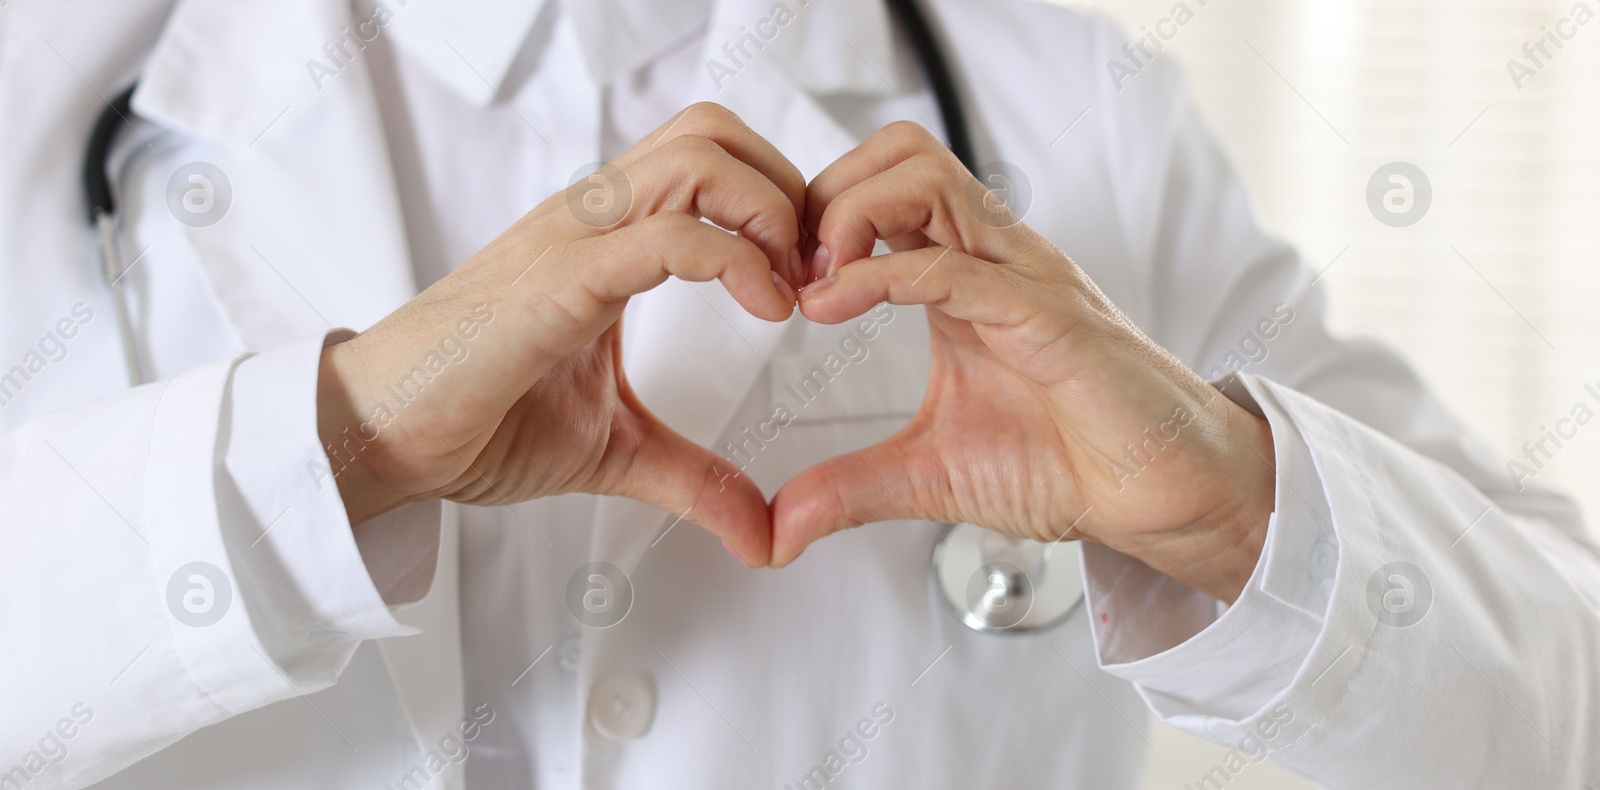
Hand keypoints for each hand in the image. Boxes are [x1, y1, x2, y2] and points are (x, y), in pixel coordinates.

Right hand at [316, 103, 805, 567]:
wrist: (377, 437)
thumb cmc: (476, 422)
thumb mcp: (616, 452)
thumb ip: (694, 479)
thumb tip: (764, 536)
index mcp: (605, 237)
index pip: (709, 159)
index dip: (779, 202)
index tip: (812, 282)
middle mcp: (591, 219)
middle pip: (714, 132)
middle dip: (788, 189)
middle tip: (814, 273)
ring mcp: (571, 241)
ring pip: (697, 159)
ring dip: (770, 213)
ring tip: (791, 289)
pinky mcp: (555, 284)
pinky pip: (663, 237)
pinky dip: (735, 260)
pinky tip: (765, 310)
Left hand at [771, 122, 1275, 601]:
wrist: (1163, 495)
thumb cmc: (1070, 464)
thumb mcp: (930, 476)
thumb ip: (851, 490)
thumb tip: (778, 531)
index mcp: (963, 277)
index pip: (880, 189)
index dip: (815, 218)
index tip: (777, 285)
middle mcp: (992, 259)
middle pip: (898, 152)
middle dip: (825, 194)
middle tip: (790, 272)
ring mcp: (1021, 277)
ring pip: (924, 176)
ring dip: (848, 215)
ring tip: (814, 284)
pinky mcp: (1047, 315)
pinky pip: (954, 266)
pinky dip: (880, 275)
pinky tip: (833, 307)